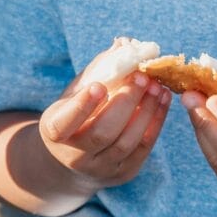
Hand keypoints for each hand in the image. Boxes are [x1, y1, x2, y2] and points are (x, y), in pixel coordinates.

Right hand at [38, 42, 171, 191]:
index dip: (82, 106)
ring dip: (146, 111)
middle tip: (142, 77)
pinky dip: (156, 122)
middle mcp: (74, 157)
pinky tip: (163, 100)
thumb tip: (125, 43)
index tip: (99, 86)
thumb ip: (98, 70)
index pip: (64, 124)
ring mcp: (100, 169)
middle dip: (125, 103)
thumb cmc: (75, 113)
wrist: (73, 158)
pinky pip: (143, 148)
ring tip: (157, 86)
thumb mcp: (75, 92)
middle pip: (102, 133)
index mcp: (54, 133)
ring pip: (126, 142)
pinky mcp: (123, 172)